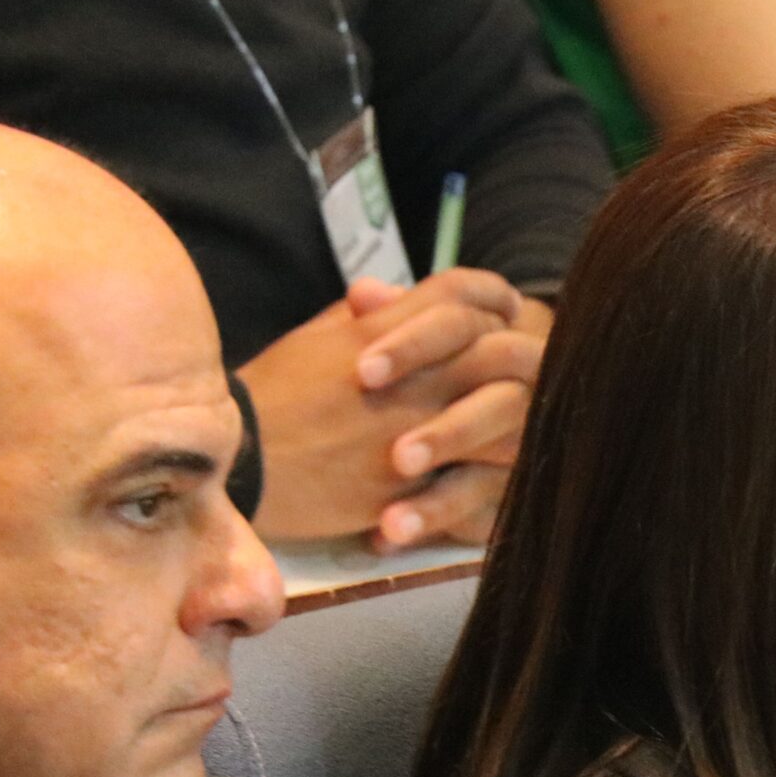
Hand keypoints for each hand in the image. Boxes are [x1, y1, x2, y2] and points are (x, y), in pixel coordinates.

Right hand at [238, 269, 544, 547]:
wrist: (236, 462)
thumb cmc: (272, 396)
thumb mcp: (316, 339)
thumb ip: (365, 316)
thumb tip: (390, 294)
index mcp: (385, 328)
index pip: (467, 292)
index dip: (496, 300)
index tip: (507, 314)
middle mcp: (412, 372)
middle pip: (504, 349)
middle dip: (531, 359)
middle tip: (538, 375)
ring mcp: (416, 427)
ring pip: (508, 414)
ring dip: (526, 421)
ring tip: (531, 431)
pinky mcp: (412, 483)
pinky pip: (480, 478)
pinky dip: (502, 479)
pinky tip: (509, 480)